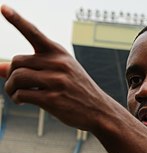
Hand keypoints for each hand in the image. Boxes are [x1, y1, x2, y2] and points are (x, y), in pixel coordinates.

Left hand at [0, 5, 109, 130]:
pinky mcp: (53, 99)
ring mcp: (56, 82)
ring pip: (17, 77)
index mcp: (60, 54)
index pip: (34, 34)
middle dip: (10, 74)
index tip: (4, 8)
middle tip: (12, 85)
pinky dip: (17, 98)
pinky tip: (21, 101)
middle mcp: (58, 64)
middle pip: (18, 61)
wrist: (99, 110)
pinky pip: (23, 94)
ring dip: (10, 88)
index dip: (17, 21)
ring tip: (15, 94)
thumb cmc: (77, 91)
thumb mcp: (60, 74)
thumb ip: (31, 68)